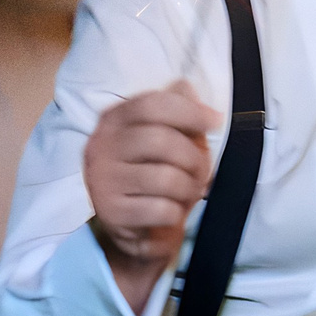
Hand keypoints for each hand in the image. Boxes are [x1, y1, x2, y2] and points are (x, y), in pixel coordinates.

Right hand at [82, 82, 218, 298]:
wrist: (134, 228)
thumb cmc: (154, 174)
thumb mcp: (167, 136)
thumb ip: (177, 110)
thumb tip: (188, 87)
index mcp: (113, 119)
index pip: (153, 104)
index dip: (190, 111)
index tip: (215, 121)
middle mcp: (100, 145)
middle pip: (162, 141)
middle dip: (194, 159)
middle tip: (202, 173)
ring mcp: (101, 180)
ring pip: (166, 178)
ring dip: (189, 189)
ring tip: (187, 193)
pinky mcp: (111, 213)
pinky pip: (161, 210)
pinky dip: (176, 213)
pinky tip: (171, 213)